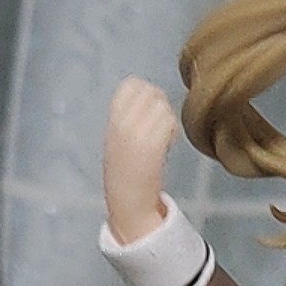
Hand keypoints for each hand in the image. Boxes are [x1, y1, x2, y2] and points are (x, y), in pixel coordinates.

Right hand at [103, 77, 179, 244]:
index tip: (148, 110)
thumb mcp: (119, 136)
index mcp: (113, 120)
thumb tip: (151, 94)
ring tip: (163, 136)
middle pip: (151, 92)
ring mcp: (136, 134)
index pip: (131, 85)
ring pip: (163, 106)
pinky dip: (172, 131)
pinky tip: (168, 144)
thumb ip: (130, 114)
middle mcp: (122, 124)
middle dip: (160, 103)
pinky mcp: (152, 146)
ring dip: (168, 118)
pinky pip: (169, 122)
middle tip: (159, 123)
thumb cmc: (126, 170)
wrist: (127, 201)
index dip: (146, 92)